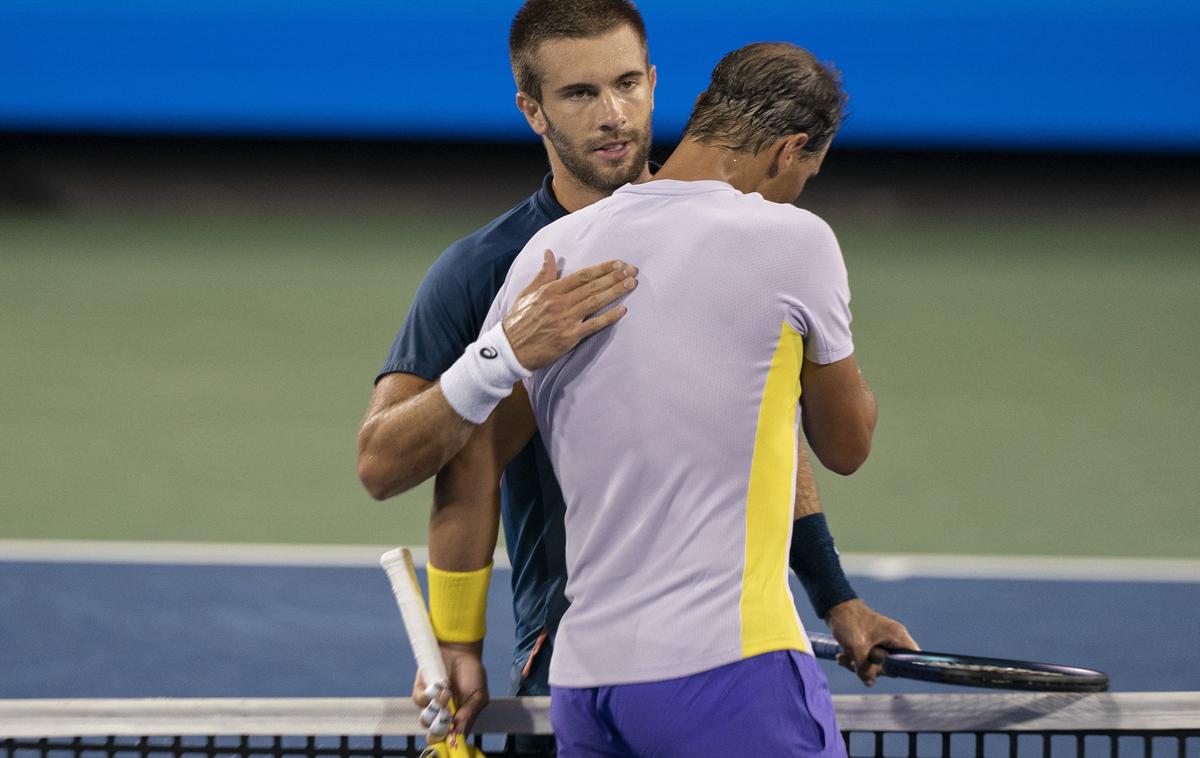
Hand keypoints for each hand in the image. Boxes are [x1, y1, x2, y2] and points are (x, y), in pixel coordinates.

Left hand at [412, 641, 488, 742]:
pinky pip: (419, 700)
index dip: (447, 739)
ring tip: (447, 693)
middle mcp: (441, 714)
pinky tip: (441, 686)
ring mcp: (430, 703)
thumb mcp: (479, 695)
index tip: (450, 736)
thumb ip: (470, 713)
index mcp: (456, 719)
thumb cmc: (472, 673)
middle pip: (433, 732)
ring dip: (437, 708)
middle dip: (439, 727)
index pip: (448, 736)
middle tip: (446, 716)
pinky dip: (429, 695)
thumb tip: (459, 732)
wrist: (460, 650)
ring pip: (425, 718)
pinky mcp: (420, 690)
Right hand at [503, 249, 637, 369]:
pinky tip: (622, 310)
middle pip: (592, 286)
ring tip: (632, 284)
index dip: (602, 268)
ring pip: (595, 302)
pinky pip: (593, 325)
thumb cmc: (518, 321)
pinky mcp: (569, 337)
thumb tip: (549, 253)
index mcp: (550, 290)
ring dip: (615, 292)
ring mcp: (565, 320)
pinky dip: (608, 317)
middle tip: (632, 270)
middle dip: (614, 277)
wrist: (510, 349)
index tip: (618, 263)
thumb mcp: (527, 293)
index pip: (582, 275)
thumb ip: (543, 274)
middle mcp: (560, 302)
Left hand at [824, 598, 917, 686]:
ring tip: (843, 657)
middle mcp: (893, 640)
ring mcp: (882, 642)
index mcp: (897, 636)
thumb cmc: (849, 623)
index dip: (904, 669)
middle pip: (891, 666)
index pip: (913, 658)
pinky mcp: (871, 643)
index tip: (885, 671)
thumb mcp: (856, 649)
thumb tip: (869, 683)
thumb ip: (865, 669)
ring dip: (858, 665)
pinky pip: (867, 659)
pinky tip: (842, 656)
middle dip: (871, 669)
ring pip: (876, 664)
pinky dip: (855, 660)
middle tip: (855, 663)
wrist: (834, 607)